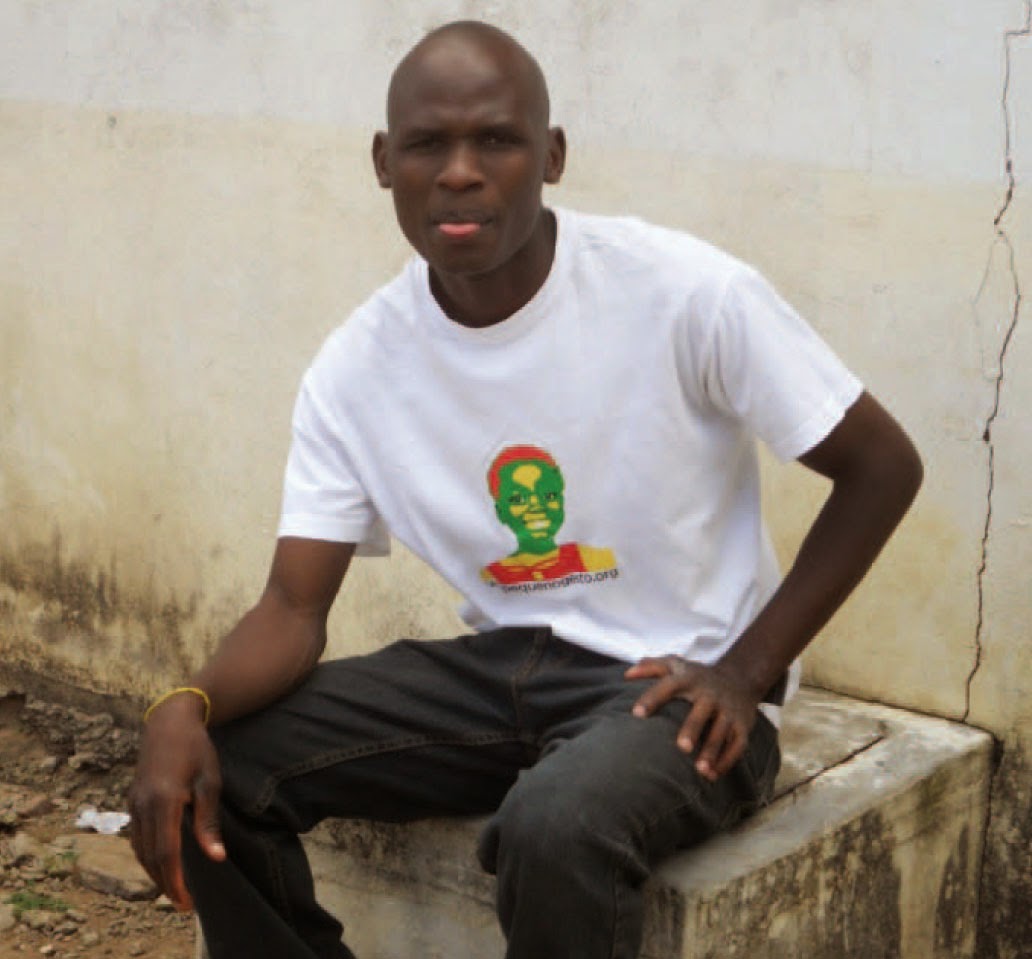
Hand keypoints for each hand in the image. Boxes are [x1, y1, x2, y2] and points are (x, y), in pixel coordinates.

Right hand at [128, 699, 225, 910]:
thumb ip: (208, 822)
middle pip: (150, 857)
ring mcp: (133, 804)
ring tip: (174, 889)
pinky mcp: (132, 801)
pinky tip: (160, 863)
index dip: (176, 881)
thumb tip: (216, 857)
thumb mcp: (210, 782)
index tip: (187, 902)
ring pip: (139, 850)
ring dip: (154, 872)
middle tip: (184, 904)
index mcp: (164, 801)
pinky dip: (146, 855)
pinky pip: (136, 837)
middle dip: (165, 884)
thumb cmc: (197, 748)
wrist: (169, 722)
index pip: (166, 853)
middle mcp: (142, 806)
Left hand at [625, 656, 759, 782]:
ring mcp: (728, 711)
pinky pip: (737, 745)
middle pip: (701, 712)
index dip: (652, 698)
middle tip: (682, 748)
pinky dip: (727, 761)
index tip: (636, 713)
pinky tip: (712, 776)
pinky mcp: (742, 726)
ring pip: (722, 732)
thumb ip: (651, 667)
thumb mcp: (676, 665)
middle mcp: (710, 695)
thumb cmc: (697, 676)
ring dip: (712, 751)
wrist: (741, 677)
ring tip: (700, 771)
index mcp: (690, 679)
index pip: (669, 686)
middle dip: (693, 729)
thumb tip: (627, 675)